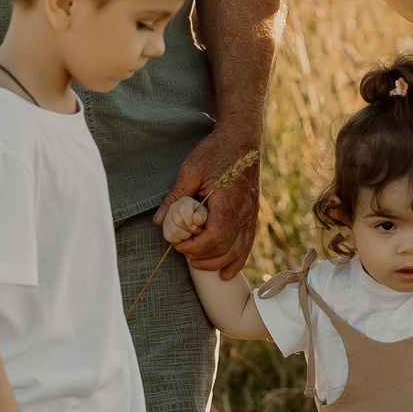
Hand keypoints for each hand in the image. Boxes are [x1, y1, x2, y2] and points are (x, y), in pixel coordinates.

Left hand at [163, 130, 259, 274]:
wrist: (241, 139)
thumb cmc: (215, 151)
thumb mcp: (190, 170)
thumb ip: (175, 198)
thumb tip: (160, 222)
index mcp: (227, 201)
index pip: (215, 237)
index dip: (195, 247)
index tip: (178, 244)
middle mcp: (243, 212)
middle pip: (224, 248)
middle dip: (202, 256)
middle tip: (183, 252)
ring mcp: (250, 215)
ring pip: (237, 251)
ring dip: (216, 262)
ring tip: (197, 263)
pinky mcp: (252, 215)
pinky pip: (247, 244)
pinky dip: (237, 261)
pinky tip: (225, 272)